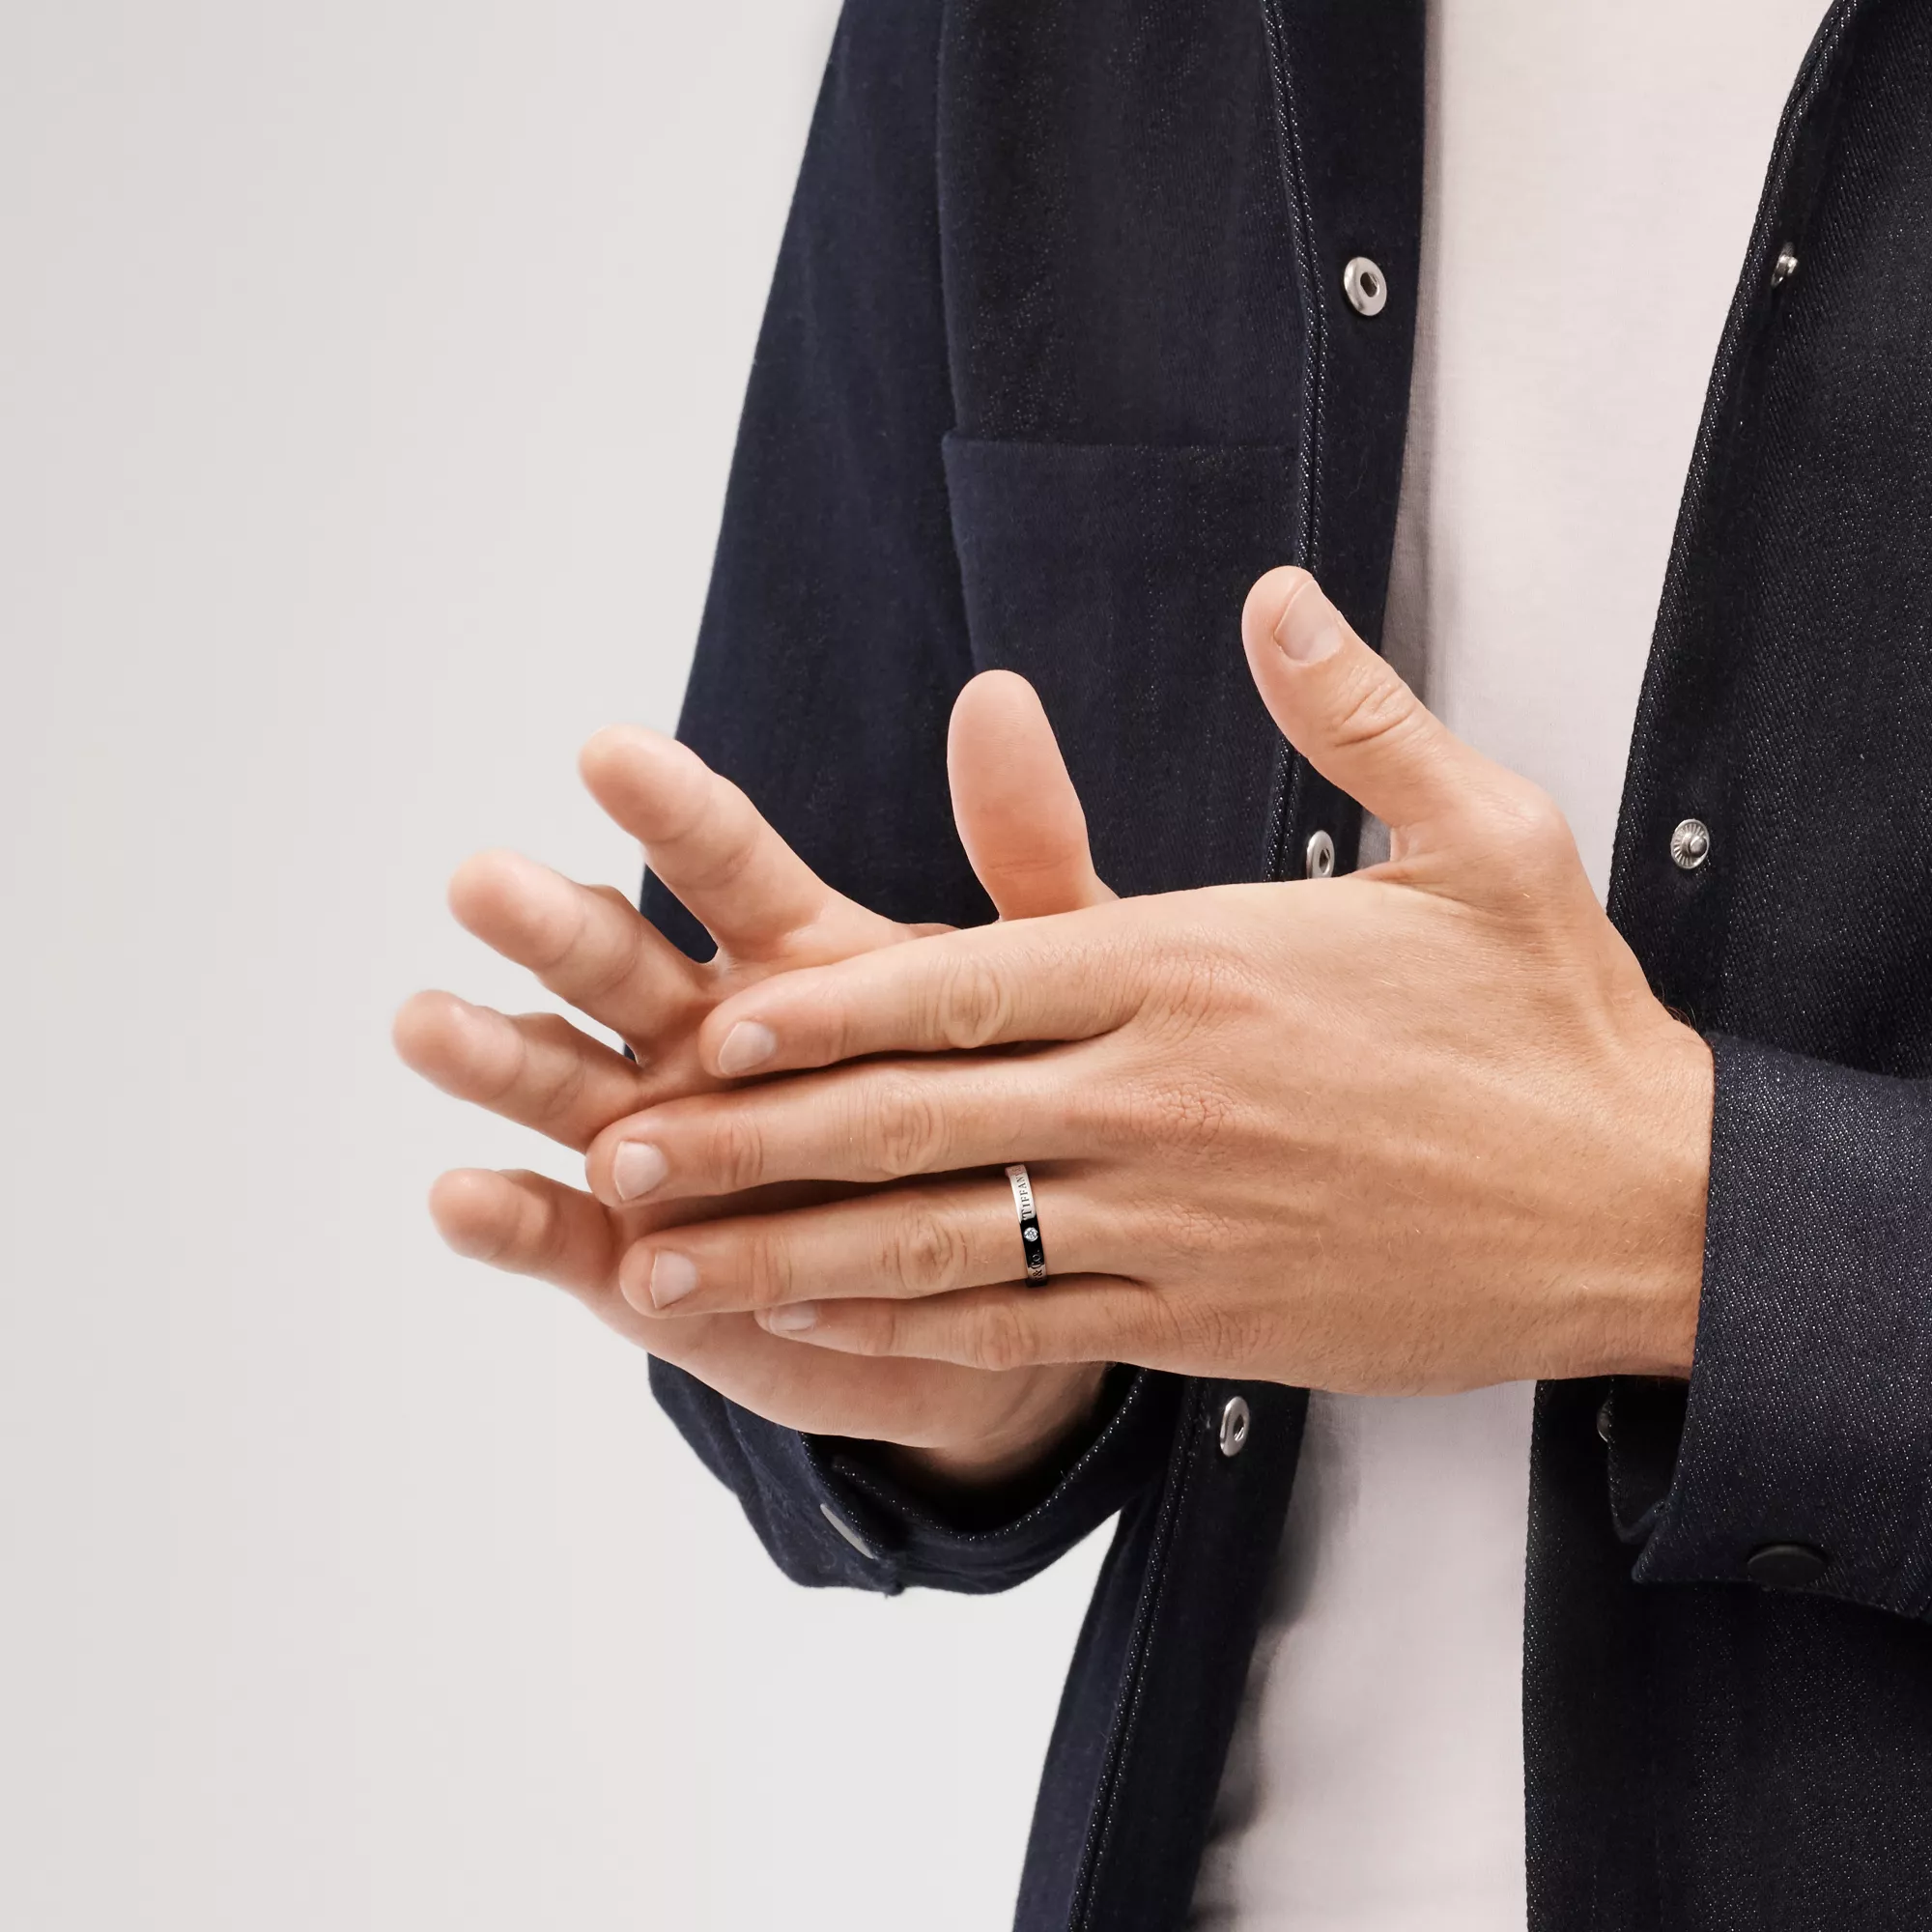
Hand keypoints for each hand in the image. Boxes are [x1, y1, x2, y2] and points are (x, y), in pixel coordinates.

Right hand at [394, 672, 1111, 1485]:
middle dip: (549, 927)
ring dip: (495, 1058)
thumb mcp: (1041, 993)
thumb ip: (1025, 857)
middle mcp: (700, 1039)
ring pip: (560, 1086)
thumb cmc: (1009, 1121)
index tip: (608, 751)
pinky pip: (558, 1237)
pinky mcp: (631, 1260)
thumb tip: (999, 688)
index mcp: (793, 961)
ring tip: (426, 1024)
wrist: (993, 1294)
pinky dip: (508, 1223)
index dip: (672, 813)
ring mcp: (655, 1147)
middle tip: (481, 880)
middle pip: (613, 965)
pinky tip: (460, 1196)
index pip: (723, 866)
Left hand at [587, 569, 1714, 1395]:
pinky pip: (1024, 1329)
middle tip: (622, 1147)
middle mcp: (1165, 1095)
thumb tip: (1277, 593)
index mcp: (1201, 964)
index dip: (830, 1007)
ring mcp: (1179, 1221)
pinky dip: (903, 1331)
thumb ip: (1352, 713)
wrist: (1643, 1205)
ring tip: (653, 1264)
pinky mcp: (1207, 1321)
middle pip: (917, 1115)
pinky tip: (806, 1332)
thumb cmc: (1549, 1015)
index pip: (972, 979)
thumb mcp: (1480, 832)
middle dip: (753, 1137)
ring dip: (783, 1249)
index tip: (716, 1014)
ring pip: (941, 1239)